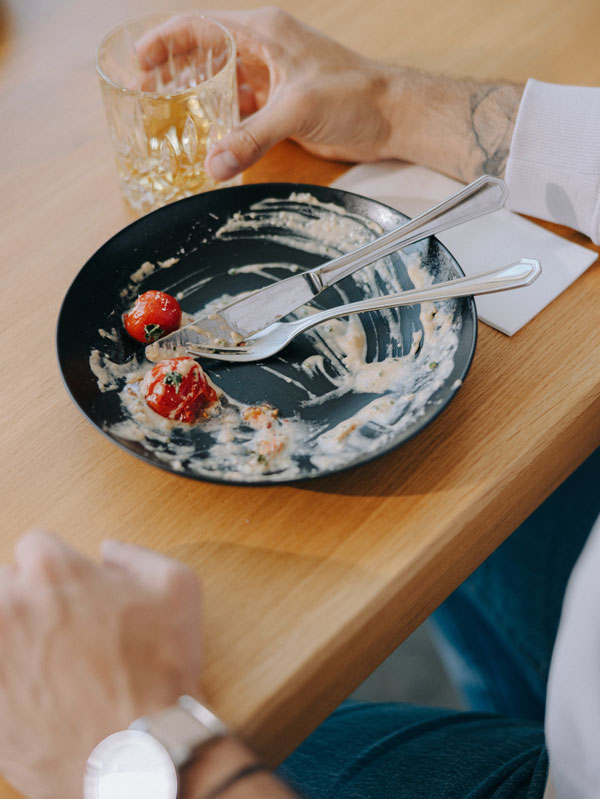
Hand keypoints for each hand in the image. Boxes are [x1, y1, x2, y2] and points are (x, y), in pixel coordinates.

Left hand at [0, 530, 202, 798]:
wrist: (136, 754)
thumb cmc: (157, 672)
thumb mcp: (179, 589)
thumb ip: (139, 555)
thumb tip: (110, 551)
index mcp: (54, 570)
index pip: (35, 545)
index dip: (60, 569)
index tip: (72, 592)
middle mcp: (10, 604)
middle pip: (3, 582)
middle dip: (29, 599)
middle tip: (61, 628)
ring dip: (12, 634)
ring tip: (44, 661)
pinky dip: (7, 676)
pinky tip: (34, 689)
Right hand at [136, 8, 396, 180]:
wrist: (391, 116)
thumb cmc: (355, 95)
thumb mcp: (297, 110)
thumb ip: (251, 137)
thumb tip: (214, 165)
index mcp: (263, 33)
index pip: (201, 26)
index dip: (165, 40)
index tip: (140, 62)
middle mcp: (264, 50)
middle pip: (205, 53)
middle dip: (173, 71)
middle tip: (146, 96)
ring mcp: (272, 78)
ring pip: (221, 83)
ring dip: (195, 98)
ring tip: (167, 117)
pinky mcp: (281, 105)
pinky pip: (241, 109)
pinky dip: (221, 122)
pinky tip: (207, 137)